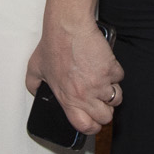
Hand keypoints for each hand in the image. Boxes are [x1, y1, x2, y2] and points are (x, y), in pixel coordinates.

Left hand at [24, 17, 121, 136]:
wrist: (68, 27)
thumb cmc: (53, 45)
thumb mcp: (35, 69)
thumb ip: (34, 86)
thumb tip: (37, 94)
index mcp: (67, 98)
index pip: (84, 126)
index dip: (91, 127)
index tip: (92, 121)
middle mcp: (85, 95)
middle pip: (105, 118)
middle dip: (105, 111)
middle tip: (100, 102)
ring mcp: (100, 83)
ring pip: (116, 100)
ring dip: (112, 93)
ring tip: (103, 83)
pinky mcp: (111, 70)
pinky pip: (119, 78)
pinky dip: (114, 73)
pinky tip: (104, 66)